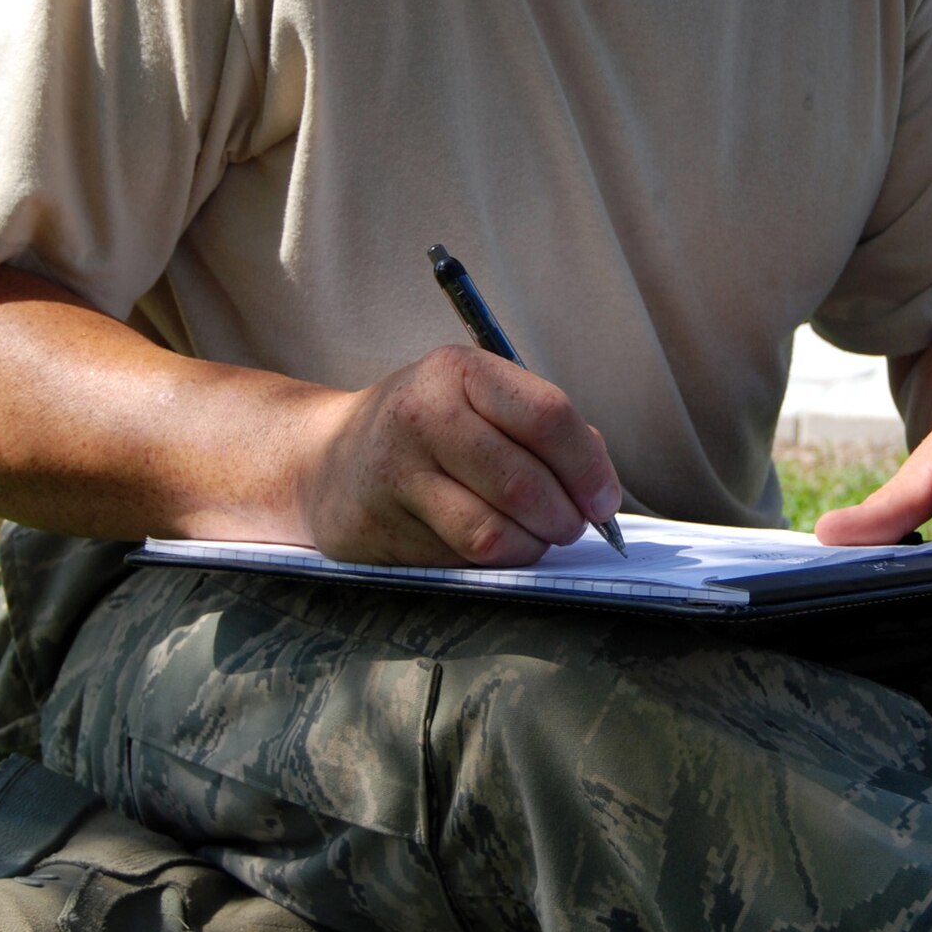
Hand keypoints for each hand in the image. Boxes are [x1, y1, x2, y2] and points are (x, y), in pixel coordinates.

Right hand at [291, 344, 622, 568]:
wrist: (326, 459)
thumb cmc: (426, 429)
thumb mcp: (478, 400)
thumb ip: (543, 430)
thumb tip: (599, 487)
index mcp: (458, 371)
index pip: (547, 417)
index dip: (588, 466)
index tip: (604, 500)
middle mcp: (422, 415)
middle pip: (524, 482)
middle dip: (565, 517)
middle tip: (573, 526)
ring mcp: (397, 475)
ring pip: (494, 533)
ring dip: (532, 546)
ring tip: (537, 536)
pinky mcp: (382, 528)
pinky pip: (463, 559)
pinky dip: (496, 561)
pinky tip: (494, 544)